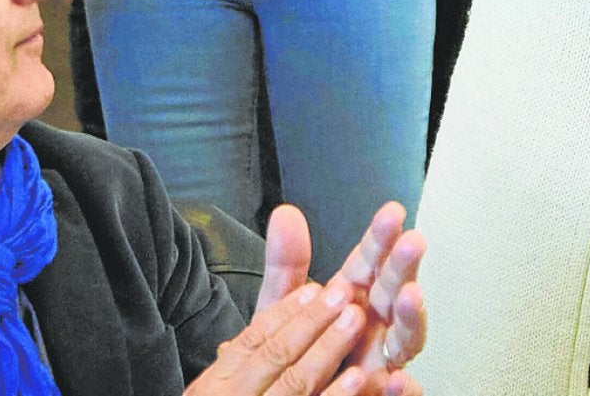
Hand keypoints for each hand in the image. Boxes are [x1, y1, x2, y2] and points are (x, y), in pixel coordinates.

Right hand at [182, 283, 371, 395]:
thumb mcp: (268, 323)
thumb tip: (289, 212)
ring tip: (355, 324)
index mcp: (229, 367)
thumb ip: (282, 273)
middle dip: (313, 324)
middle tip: (345, 295)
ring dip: (326, 354)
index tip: (317, 288)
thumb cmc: (264, 370)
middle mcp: (239, 390)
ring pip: (297, 385)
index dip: (289, 312)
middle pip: (277, 356)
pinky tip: (361, 380)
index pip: (258, 334)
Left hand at [257, 203, 425, 381]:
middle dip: (403, 266)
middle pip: (392, 292)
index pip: (370, 261)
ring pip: (403, 339)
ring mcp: (379, 361)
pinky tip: (400, 381)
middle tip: (411, 243)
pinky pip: (394, 394)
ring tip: (409, 296)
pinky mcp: (377, 393)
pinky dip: (401, 390)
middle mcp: (373, 325)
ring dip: (409, 318)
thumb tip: (284, 214)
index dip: (381, 238)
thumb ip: (285, 265)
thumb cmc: (290, 352)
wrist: (281, 395)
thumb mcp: (281, 308)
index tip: (391, 213)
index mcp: (351, 296)